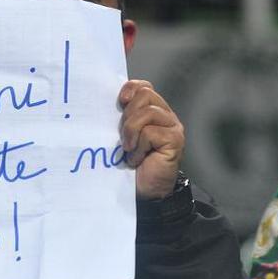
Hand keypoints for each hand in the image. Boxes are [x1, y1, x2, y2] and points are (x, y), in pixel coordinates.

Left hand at [118, 80, 184, 199]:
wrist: (142, 192)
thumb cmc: (128, 164)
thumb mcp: (121, 136)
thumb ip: (120, 118)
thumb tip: (102, 102)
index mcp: (152, 110)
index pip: (143, 87)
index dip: (130, 89)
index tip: (119, 102)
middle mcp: (165, 115)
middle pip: (145, 95)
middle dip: (127, 115)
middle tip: (123, 137)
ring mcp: (173, 126)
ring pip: (147, 112)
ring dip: (131, 132)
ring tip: (128, 149)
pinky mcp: (175, 140)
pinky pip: (150, 132)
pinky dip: (138, 147)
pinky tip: (137, 159)